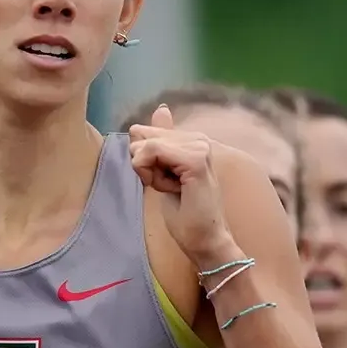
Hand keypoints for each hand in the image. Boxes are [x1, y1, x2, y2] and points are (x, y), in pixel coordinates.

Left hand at [127, 104, 238, 266]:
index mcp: (193, 140)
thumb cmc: (186, 213)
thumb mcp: (165, 171)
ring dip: (148, 172)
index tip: (164, 180)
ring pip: (145, 144)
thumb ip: (162, 141)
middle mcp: (199, 139)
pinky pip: (152, 151)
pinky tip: (171, 188)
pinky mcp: (196, 160)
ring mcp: (200, 148)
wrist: (204, 239)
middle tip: (169, 186)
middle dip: (145, 164)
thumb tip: (162, 108)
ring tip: (172, 189)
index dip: (144, 159)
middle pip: (142, 135)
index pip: (145, 132)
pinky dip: (151, 174)